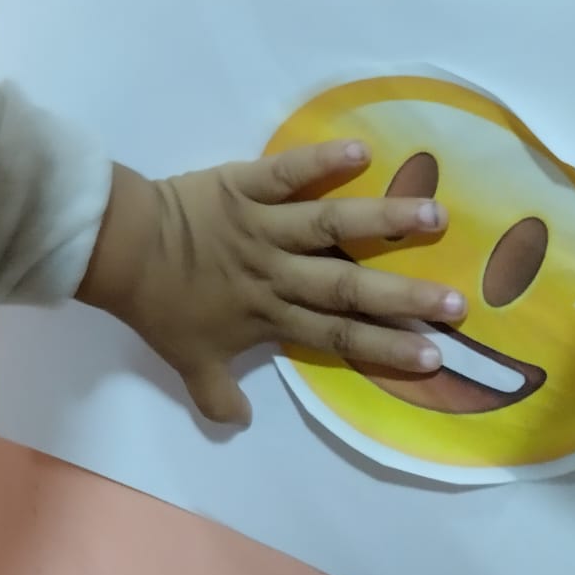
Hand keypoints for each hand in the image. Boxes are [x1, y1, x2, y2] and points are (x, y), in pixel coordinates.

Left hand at [76, 139, 464, 426]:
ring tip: (434, 213)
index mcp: (268, 314)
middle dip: (404, 297)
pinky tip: (362, 150)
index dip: (385, 348)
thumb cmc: (156, 303)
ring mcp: (263, 227)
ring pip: (332, 225)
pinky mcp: (244, 186)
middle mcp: (276, 273)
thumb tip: (238, 423)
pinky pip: (287, 173)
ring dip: (384, 219)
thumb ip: (215, 393)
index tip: (435, 355)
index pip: (336, 337)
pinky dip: (321, 160)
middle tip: (457, 301)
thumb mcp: (186, 358)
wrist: (117, 249)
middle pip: (348, 287)